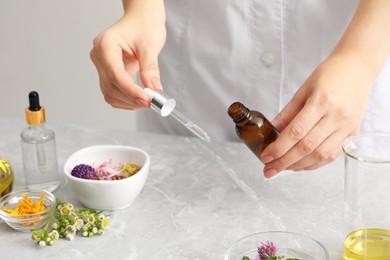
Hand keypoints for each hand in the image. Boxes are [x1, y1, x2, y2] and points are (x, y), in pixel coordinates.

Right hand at [90, 2, 165, 109]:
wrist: (142, 21)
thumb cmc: (144, 26)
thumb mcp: (150, 45)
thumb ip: (150, 67)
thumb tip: (153, 88)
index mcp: (105, 44)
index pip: (114, 73)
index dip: (130, 90)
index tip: (146, 99)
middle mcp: (99, 56)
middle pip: (110, 86)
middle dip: (131, 97)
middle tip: (151, 102)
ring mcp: (101, 66)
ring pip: (110, 93)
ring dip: (129, 101)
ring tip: (148, 100)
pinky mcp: (107, 74)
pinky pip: (113, 92)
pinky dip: (126, 99)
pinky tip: (139, 98)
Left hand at [260, 54, 372, 177]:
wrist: (356, 69)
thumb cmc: (329, 75)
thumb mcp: (303, 90)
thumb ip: (288, 113)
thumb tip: (271, 131)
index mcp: (321, 102)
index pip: (296, 132)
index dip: (279, 148)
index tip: (265, 156)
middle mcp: (336, 116)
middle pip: (307, 147)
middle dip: (284, 162)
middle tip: (269, 169)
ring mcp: (347, 126)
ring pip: (320, 155)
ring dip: (298, 166)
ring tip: (282, 168)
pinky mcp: (353, 133)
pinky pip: (332, 155)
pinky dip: (314, 163)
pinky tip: (300, 165)